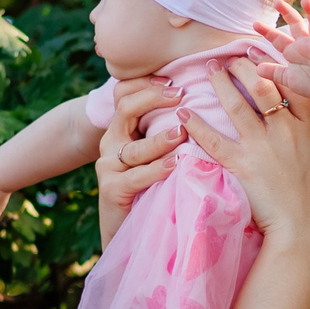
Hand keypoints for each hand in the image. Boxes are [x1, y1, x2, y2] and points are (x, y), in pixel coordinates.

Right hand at [96, 76, 186, 247]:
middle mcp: (111, 142)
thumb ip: (167, 127)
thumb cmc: (153, 185)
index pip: (124, 92)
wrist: (133, 229)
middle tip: (181, 95)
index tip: (175, 79)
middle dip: (153, 98)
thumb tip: (200, 101)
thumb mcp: (158, 151)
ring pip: (135, 147)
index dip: (146, 82)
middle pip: (125, 108)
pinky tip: (174, 164)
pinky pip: (136, 176)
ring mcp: (108, 166)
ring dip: (160, 138)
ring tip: (182, 132)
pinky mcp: (111, 189)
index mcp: (122, 128)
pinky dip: (156, 170)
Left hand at [181, 59, 309, 249]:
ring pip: (237, 103)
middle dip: (244, 63)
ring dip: (220, 81)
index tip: (261, 50)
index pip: (292, 81)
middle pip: (263, 83)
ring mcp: (264, 146)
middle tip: (231, 55)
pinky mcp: (244, 166)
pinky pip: (214, 140)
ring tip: (210, 68)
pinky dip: (197, 125)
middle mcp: (288, 129)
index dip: (274, 62)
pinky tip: (184, 113)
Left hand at [256, 0, 309, 104]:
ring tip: (306, 1)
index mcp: (293, 50)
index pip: (277, 38)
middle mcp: (305, 44)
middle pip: (295, 24)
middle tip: (277, 1)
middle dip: (287, 12)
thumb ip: (274, 72)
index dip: (267, 31)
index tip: (254, 24)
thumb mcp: (288, 78)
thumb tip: (257, 69)